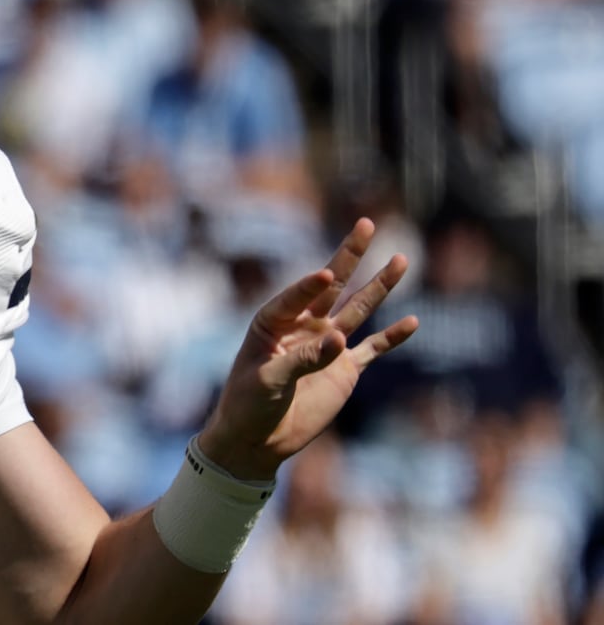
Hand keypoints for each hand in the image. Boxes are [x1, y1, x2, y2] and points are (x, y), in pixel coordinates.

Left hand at [198, 217, 417, 480]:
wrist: (257, 439)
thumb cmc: (248, 404)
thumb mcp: (268, 380)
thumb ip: (302, 359)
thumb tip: (339, 340)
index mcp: (274, 321)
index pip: (297, 294)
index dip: (310, 285)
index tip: (325, 275)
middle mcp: (303, 325)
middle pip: (332, 285)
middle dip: (349, 255)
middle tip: (366, 223)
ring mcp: (326, 345)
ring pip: (358, 309)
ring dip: (378, 286)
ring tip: (399, 259)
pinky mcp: (344, 369)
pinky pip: (372, 349)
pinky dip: (392, 338)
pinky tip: (412, 322)